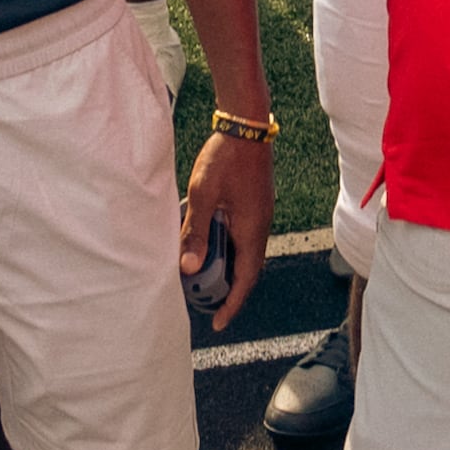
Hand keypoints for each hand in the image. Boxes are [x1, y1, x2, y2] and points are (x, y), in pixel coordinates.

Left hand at [176, 128, 276, 331]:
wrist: (246, 125)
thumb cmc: (225, 157)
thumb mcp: (203, 195)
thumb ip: (195, 231)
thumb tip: (189, 268)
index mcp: (252, 229)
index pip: (245, 279)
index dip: (232, 304)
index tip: (219, 324)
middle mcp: (260, 227)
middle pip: (247, 271)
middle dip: (229, 292)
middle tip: (207, 308)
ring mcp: (259, 216)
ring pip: (245, 254)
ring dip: (228, 271)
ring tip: (205, 282)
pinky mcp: (254, 206)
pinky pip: (243, 239)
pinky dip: (228, 252)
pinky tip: (209, 246)